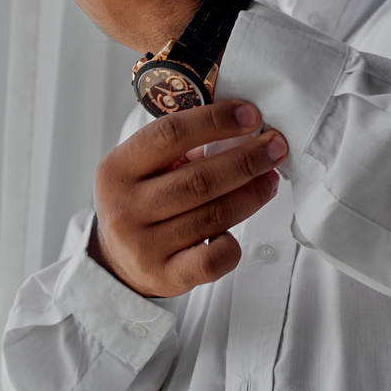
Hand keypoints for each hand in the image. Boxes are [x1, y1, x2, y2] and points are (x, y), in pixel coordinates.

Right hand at [90, 101, 286, 297]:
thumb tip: (241, 132)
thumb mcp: (141, 169)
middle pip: (199, 179)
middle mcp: (125, 207)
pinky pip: (214, 259)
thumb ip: (179, 148)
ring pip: (213, 216)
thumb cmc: (139, 204)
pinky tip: (235, 232)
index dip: (215, 121)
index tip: (250, 115)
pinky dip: (233, 244)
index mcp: (116, 169)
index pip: (169, 134)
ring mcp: (143, 245)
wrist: (117, 262)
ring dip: (251, 194)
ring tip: (270, 179)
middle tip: (274, 147)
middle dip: (246, 159)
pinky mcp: (164, 275)